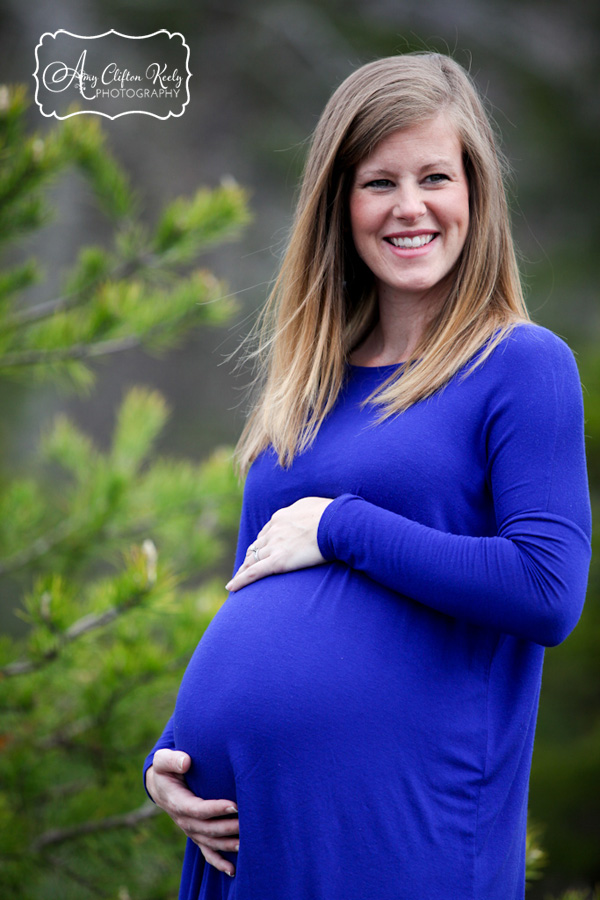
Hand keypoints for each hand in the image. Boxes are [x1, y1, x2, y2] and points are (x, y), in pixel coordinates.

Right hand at [146, 749, 238, 876]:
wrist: (161, 785)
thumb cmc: (166, 769)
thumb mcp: (163, 760)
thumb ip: (173, 759)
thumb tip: (186, 762)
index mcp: (176, 802)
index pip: (197, 809)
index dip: (215, 809)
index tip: (234, 804)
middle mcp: (183, 821)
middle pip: (207, 829)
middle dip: (228, 827)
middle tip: (248, 822)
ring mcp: (190, 830)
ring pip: (209, 842)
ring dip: (227, 844)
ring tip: (247, 842)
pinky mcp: (196, 834)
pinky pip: (206, 852)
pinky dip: (218, 862)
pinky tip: (232, 870)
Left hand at [226, 496, 331, 591]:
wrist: (336, 523)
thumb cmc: (332, 515)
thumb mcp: (313, 507)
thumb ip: (305, 512)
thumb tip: (309, 514)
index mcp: (281, 517)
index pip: (267, 532)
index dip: (263, 543)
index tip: (261, 550)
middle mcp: (273, 531)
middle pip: (257, 546)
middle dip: (250, 557)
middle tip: (245, 567)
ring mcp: (274, 546)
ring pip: (252, 560)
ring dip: (243, 569)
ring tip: (236, 580)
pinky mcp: (278, 561)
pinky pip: (253, 572)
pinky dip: (240, 580)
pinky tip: (231, 587)